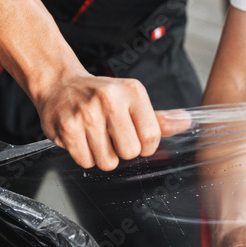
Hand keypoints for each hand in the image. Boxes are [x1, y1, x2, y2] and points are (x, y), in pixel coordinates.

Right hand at [34, 72, 190, 170]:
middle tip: (110, 135)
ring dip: (102, 155)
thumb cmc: (99, 95)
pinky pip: (86, 162)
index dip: (145, 146)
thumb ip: (159, 118)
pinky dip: (84, 156)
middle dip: (122, 151)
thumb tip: (187, 122)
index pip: (152, 137)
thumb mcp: (132, 100)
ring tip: (94, 135)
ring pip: (108, 161)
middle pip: (130, 152)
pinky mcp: (68, 128)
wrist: (59, 84)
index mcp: (132, 91)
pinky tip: (81, 138)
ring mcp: (87, 113)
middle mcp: (110, 99)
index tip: (134, 136)